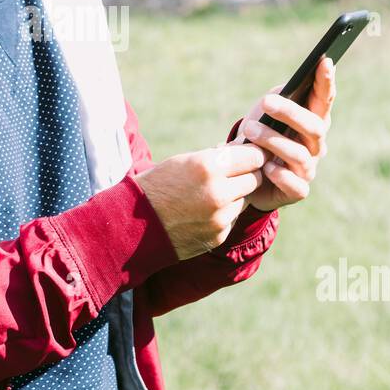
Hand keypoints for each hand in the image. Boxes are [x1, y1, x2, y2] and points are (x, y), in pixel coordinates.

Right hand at [134, 141, 267, 261]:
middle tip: (235, 173)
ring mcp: (220, 218)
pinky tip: (203, 211)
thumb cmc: (158, 184)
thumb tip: (245, 153)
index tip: (251, 154)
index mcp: (208, 166)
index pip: (254, 156)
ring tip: (212, 193)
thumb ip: (218, 157)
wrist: (133, 223)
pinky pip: (233, 219)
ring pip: (246, 200)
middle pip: (256, 179)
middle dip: (248, 174)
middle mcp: (218, 193)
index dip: (254, 154)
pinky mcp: (218, 236)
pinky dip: (224, 213)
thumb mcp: (185, 161)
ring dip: (236, 195)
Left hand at [232, 54, 335, 212]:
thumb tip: (283, 89)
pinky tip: (265, 167)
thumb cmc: (258, 138)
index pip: (325, 99)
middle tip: (266, 102)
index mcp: (312, 121)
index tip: (325, 61)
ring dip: (273, 140)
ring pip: (299, 154)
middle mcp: (316, 145)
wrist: (245, 177)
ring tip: (250, 132)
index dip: (327, 81)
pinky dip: (279, 174)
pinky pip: (294, 184)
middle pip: (315, 126)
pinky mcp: (298, 191)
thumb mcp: (264, 115)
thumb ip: (277, 99)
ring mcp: (309, 168)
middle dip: (291, 112)